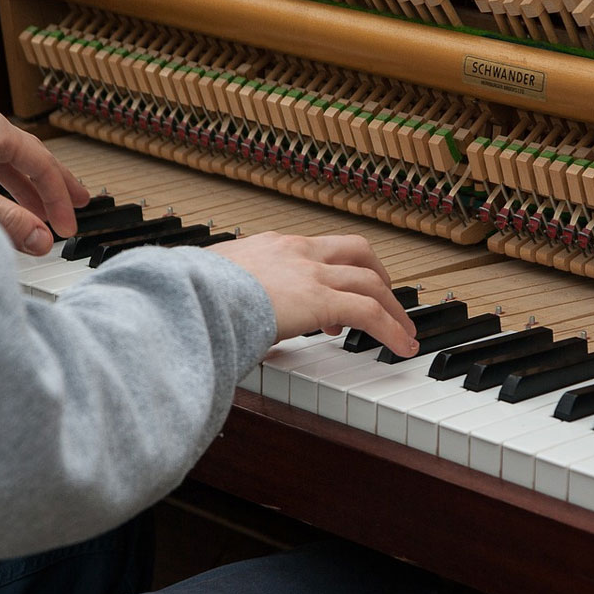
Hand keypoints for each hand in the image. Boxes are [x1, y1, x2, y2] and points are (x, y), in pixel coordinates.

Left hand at [0, 100, 88, 254]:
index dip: (60, 200)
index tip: (67, 228)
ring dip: (23, 185)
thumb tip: (42, 240)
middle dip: (53, 185)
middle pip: (28, 157)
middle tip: (77, 204)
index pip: (43, 167)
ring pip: (2, 158)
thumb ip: (6, 219)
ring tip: (37, 209)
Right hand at [209, 232, 418, 357]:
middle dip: (379, 277)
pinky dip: (392, 329)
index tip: (336, 305)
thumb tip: (222, 320)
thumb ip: (229, 298)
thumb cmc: (190, 295)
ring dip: (394, 308)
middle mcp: (297, 252)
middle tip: (388, 302)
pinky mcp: (320, 299)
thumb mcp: (213, 287)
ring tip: (406, 333)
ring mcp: (311, 273)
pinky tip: (402, 347)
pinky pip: (370, 312)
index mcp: (272, 247)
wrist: (187, 294)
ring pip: (371, 281)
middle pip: (357, 252)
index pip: (318, 250)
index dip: (336, 273)